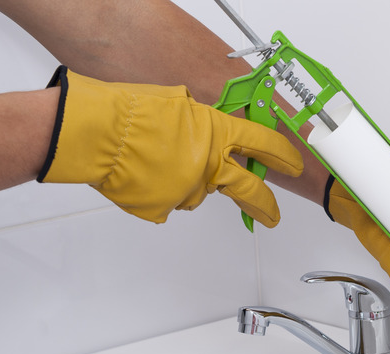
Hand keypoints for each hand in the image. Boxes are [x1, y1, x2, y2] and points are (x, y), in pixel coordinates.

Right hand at [38, 67, 302, 225]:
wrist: (96, 134)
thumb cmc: (131, 113)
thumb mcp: (179, 104)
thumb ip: (203, 123)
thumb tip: (212, 132)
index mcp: (216, 133)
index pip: (262, 144)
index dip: (282, 156)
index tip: (293, 165)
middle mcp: (209, 165)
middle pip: (248, 190)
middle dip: (264, 204)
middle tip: (271, 214)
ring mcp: (188, 190)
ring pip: (198, 192)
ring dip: (187, 181)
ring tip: (157, 161)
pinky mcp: (165, 208)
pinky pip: (170, 202)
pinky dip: (161, 191)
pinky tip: (144, 173)